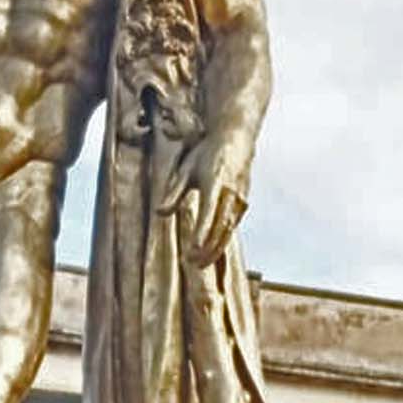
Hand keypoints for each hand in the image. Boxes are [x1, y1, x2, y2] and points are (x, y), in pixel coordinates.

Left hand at [158, 134, 249, 267]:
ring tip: (199, 264)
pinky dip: (221, 241)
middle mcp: (231, 192)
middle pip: (220, 226)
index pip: (209, 211)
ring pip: (228, 230)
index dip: (201, 232)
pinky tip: (210, 252)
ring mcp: (240, 199)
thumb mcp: (185, 169)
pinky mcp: (243, 204)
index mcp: (214, 181)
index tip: (193, 249)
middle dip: (207, 248)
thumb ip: (173, 192)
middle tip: (191, 263)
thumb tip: (159, 213)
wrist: (236, 138)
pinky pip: (232, 227)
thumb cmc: (206, 154)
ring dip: (215, 249)